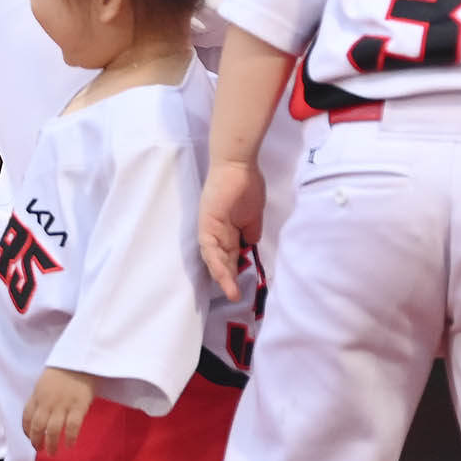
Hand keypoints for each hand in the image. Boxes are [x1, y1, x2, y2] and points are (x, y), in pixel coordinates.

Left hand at [23, 366, 96, 455]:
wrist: (82, 354)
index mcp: (38, 394)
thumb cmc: (65, 367)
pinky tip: (69, 444)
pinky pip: (72, 426)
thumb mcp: (45, 380)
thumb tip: (37, 413)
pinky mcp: (79, 405)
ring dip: (50, 444)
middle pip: (37, 427)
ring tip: (52, 451)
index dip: (27, 430)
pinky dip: (69, 438)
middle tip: (40, 448)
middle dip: (37, 441)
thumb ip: (40, 396)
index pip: (27, 417)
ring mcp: (63, 403)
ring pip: (52, 430)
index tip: (31, 437)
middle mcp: (48, 401)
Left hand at [199, 160, 264, 300]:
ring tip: (232, 292)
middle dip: (229, 278)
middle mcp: (217, 231)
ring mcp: (210, 229)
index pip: (230, 254)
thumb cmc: (247, 184)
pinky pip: (210, 249)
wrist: (238, 165)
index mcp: (228, 229)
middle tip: (236, 295)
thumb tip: (250, 244)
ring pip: (214, 258)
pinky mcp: (207, 225)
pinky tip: (224, 277)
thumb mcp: (253, 214)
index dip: (234, 270)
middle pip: (221, 259)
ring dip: (223, 276)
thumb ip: (250, 230)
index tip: (241, 284)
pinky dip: (217, 264)